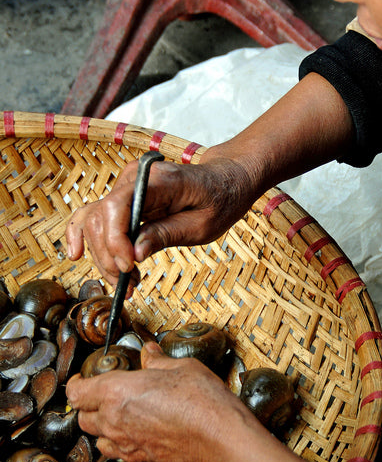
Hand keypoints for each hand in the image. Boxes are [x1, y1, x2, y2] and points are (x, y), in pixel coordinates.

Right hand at [65, 154, 255, 288]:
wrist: (225, 181)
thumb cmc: (220, 200)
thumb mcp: (202, 225)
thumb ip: (167, 235)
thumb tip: (135, 253)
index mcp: (158, 179)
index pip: (117, 205)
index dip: (115, 240)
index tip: (128, 267)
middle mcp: (136, 177)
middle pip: (101, 217)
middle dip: (108, 256)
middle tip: (127, 283)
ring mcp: (127, 185)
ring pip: (95, 221)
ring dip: (102, 255)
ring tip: (124, 281)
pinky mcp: (125, 197)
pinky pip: (97, 215)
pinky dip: (86, 235)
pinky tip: (77, 254)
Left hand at [66, 342, 241, 461]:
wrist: (222, 440)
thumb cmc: (203, 402)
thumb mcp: (181, 367)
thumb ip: (158, 361)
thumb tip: (150, 353)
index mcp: (116, 393)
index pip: (76, 392)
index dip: (76, 384)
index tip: (83, 379)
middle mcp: (115, 422)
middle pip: (84, 419)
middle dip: (90, 407)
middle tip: (106, 397)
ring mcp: (127, 448)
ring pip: (100, 442)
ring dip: (106, 430)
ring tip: (124, 418)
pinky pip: (124, 456)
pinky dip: (127, 446)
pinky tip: (144, 435)